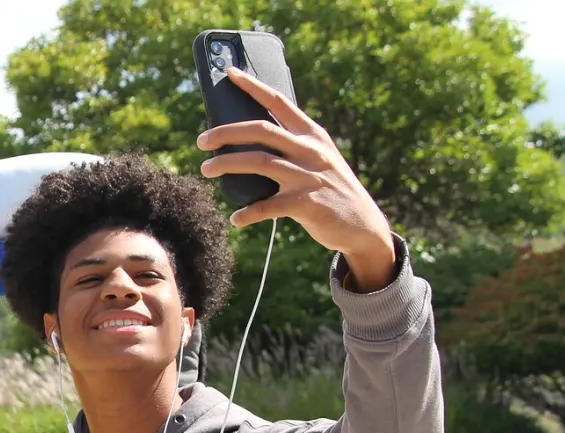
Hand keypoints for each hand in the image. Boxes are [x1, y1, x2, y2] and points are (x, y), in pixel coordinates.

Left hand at [197, 67, 396, 288]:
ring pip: (259, 162)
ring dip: (226, 165)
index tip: (229, 74)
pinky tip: (236, 218)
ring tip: (206, 170)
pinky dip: (248, 212)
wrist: (363, 225)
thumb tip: (252, 140)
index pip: (278, 101)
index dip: (252, 86)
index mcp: (312, 134)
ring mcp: (309, 176)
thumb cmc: (332, 190)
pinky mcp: (307, 204)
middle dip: (225, 132)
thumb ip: (293, 146)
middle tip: (201, 141)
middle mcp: (311, 150)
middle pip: (260, 130)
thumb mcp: (319, 159)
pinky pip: (268, 206)